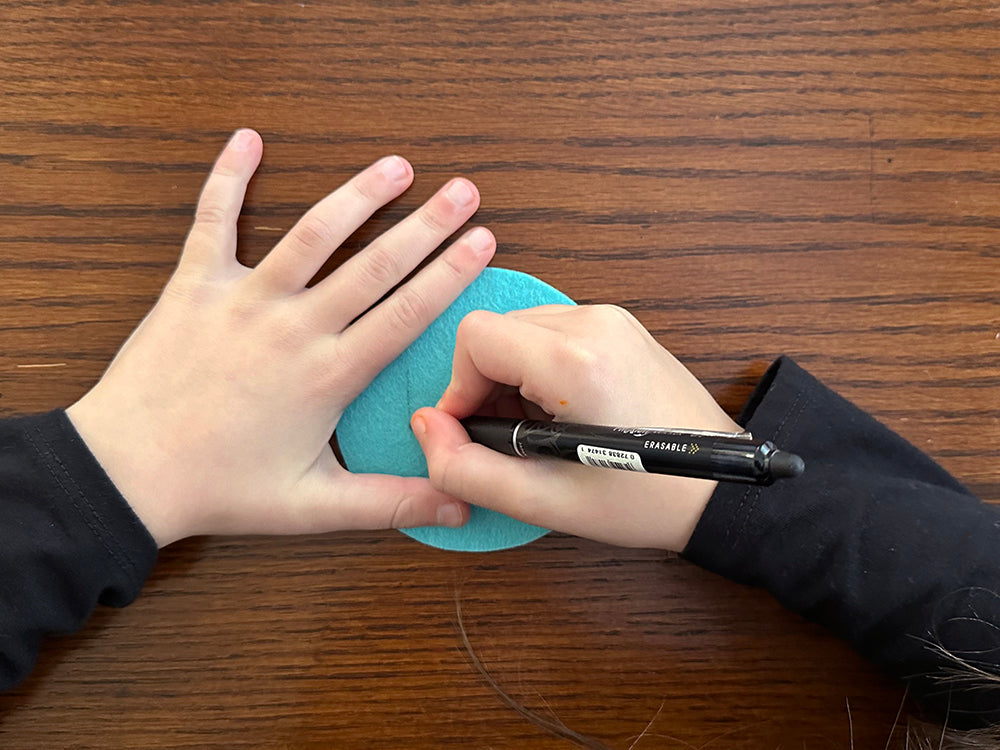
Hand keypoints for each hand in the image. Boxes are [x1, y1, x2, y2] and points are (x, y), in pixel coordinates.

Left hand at [67, 129, 494, 546]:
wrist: (126, 473)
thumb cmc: (219, 488)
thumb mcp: (312, 506)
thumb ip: (390, 502)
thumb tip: (459, 506)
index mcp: (328, 375)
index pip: (405, 313)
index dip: (450, 274)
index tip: (482, 242)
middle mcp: (293, 327)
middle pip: (374, 264)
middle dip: (426, 224)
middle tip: (464, 191)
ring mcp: (244, 299)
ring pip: (312, 233)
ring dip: (359, 195)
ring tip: (397, 165)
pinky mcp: (194, 285)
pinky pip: (214, 220)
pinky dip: (229, 178)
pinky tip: (248, 140)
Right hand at [410, 305, 739, 550]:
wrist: (720, 490)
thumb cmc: (645, 498)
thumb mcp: (543, 502)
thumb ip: (465, 469)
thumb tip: (426, 427)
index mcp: (576, 359)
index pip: (475, 337)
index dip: (459, 388)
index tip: (474, 432)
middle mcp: (595, 323)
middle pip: (495, 331)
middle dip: (484, 385)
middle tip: (510, 439)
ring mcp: (612, 320)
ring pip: (520, 330)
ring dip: (511, 378)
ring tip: (538, 431)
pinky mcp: (620, 327)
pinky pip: (551, 332)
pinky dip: (538, 369)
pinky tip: (561, 413)